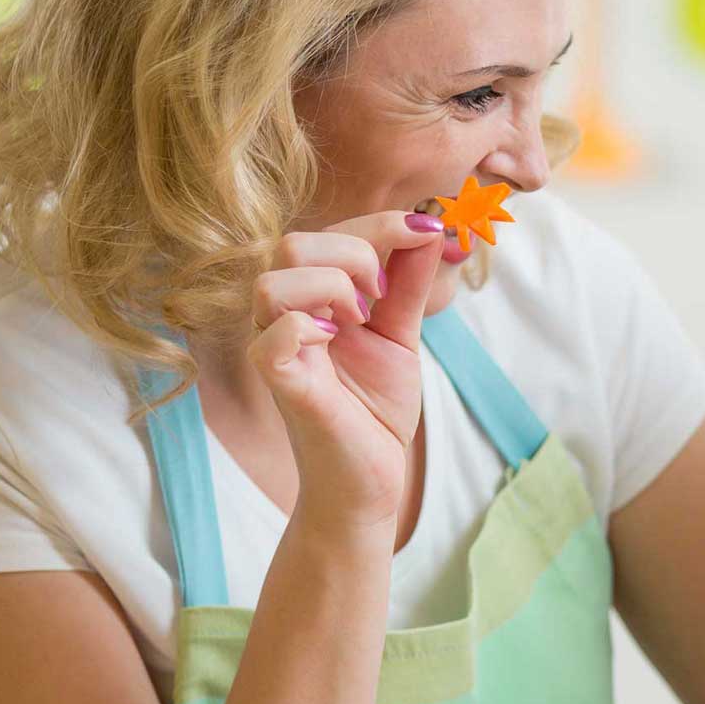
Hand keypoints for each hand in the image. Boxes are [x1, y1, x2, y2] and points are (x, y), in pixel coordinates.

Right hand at [247, 211, 449, 523]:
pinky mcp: (280, 384)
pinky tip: (336, 339)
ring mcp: (277, 349)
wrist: (372, 479)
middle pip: (293, 244)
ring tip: (359, 322)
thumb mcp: (401, 334)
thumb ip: (409, 282)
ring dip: (333, 289)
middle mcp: (282, 316)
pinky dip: (309, 327)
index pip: (327, 232)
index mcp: (309, 299)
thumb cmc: (375, 408)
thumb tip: (431, 226)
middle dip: (355, 254)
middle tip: (381, 298)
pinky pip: (273, 336)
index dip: (381, 224)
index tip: (426, 234)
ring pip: (274, 280)